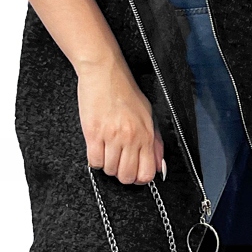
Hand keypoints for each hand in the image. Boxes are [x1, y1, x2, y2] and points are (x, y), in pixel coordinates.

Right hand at [77, 54, 165, 185]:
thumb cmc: (125, 91)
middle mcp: (130, 137)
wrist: (104, 72)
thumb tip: (158, 166)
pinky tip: (97, 148)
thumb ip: (154, 142)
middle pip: (126, 176)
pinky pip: (94, 161)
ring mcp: (111, 136)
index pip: (146, 173)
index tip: (133, 172)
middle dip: (122, 174)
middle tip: (119, 163)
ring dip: (108, 165)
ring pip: (109, 170)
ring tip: (107, 151)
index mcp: (146, 134)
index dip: (139, 178)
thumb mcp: (147, 115)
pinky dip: (95, 160)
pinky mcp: (93, 133)